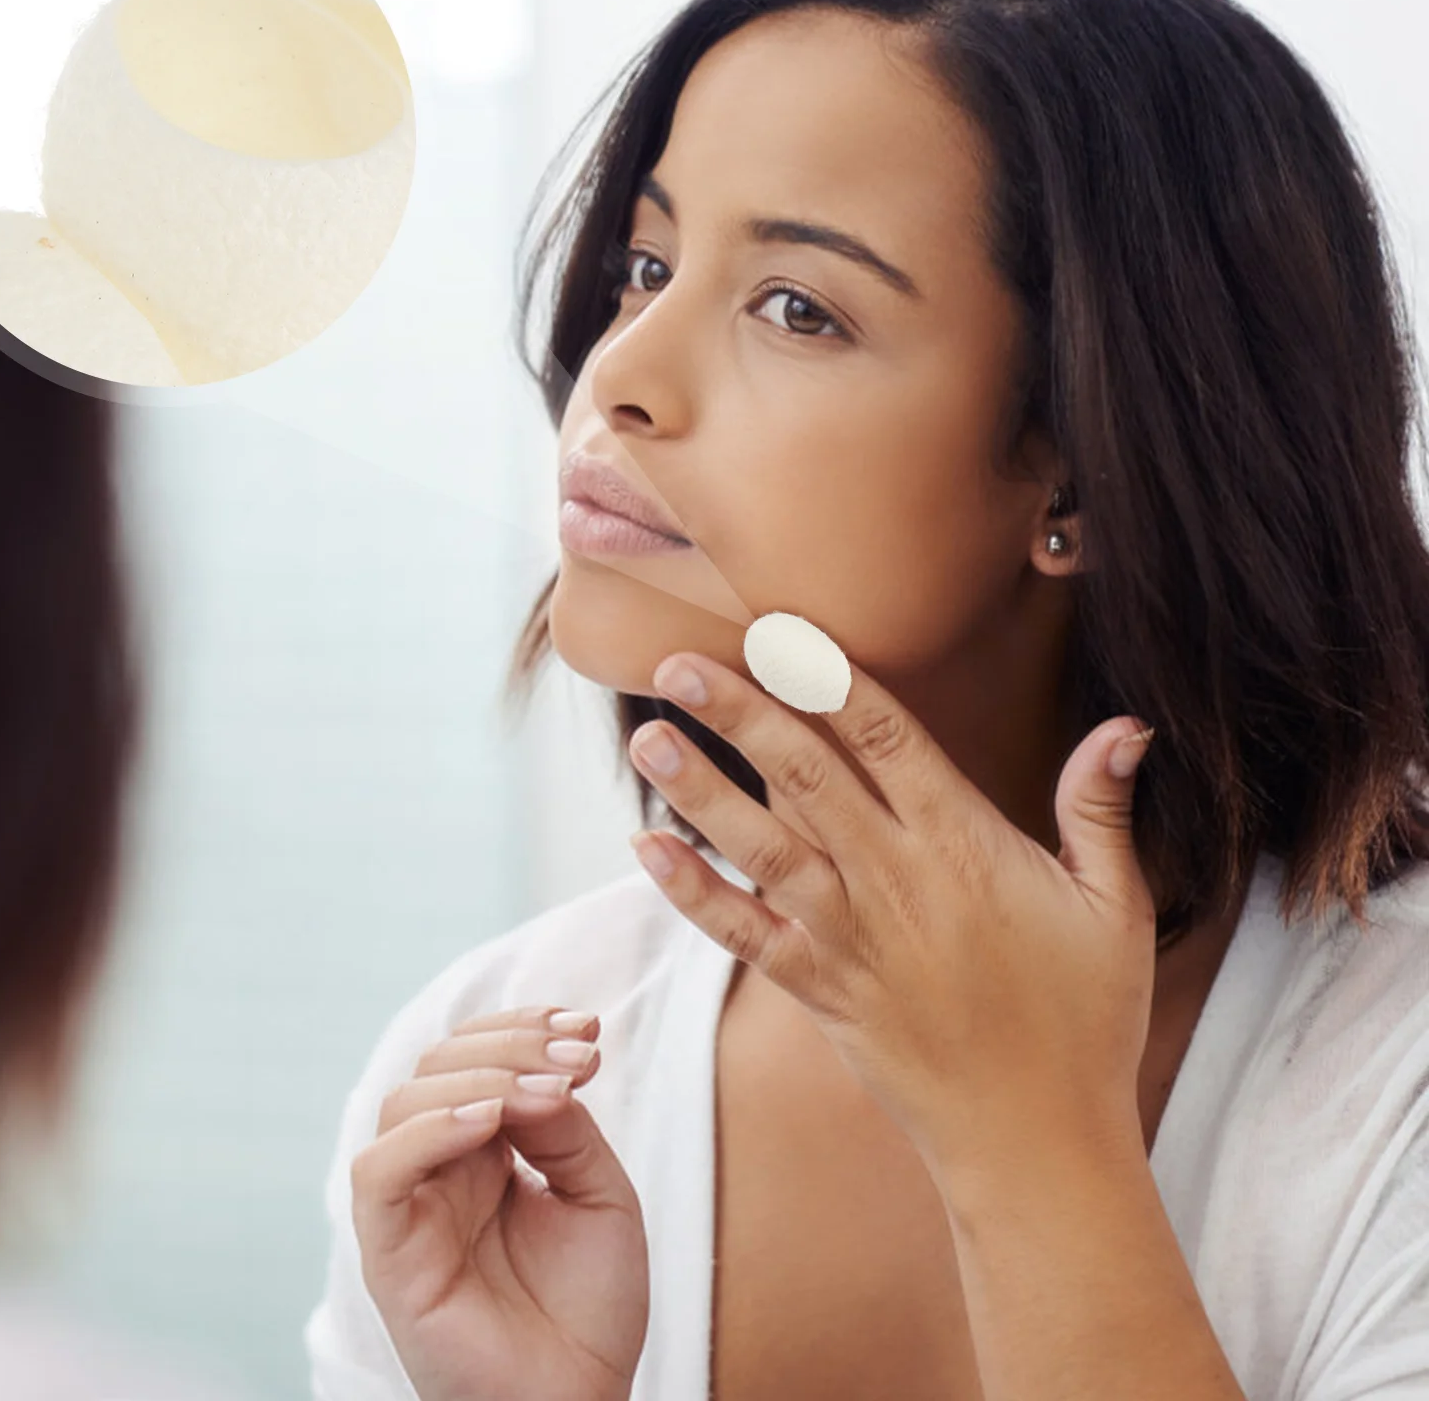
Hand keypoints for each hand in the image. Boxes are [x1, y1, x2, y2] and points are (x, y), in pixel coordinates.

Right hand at [350, 1006, 648, 1400]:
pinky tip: (491, 1124)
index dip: (524, 1028)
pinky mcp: (390, 1253)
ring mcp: (411, 1207)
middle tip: (582, 1059)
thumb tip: (539, 1075)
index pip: (476, 1054)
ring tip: (551, 1092)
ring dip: (481, 1079)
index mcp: (485, 1148)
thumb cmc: (589, 1311)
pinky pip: (378, 1173)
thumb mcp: (598, 1192)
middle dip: (514, 1046)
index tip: (589, 1028)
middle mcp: (440, 1168)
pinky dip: (429, 1132)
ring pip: (404, 1101)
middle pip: (440, 1064)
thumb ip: (565, 1126)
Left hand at [627, 652, 1158, 1183]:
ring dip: (700, 791)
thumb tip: (1126, 725)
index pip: (887, 738)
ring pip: (763, 847)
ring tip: (647, 739)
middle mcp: (895, 882)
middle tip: (677, 664)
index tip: (777, 630)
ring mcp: (850, 939)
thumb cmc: (1085, 1020)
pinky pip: (746, 935)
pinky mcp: (821, 992)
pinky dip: (694, 895)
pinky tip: (647, 851)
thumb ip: (1100, 810)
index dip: (827, 677)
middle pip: (806, 776)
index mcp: (964, 847)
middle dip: (739, 713)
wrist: (1038, 1144)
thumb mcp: (1116, 908)